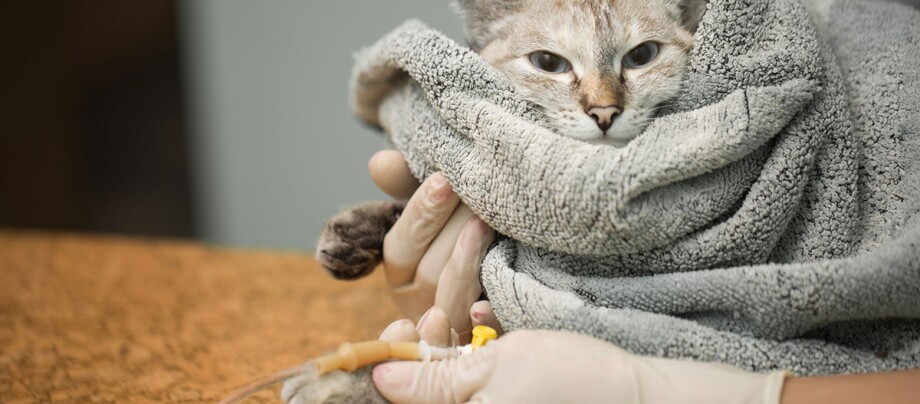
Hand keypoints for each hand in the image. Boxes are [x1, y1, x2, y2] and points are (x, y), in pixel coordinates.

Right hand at [369, 151, 501, 340]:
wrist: (518, 260)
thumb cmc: (466, 231)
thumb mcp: (437, 208)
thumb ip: (407, 184)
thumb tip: (381, 163)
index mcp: (403, 272)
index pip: (400, 246)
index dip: (421, 213)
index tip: (444, 179)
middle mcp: (422, 302)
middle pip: (428, 273)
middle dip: (452, 230)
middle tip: (479, 193)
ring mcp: (455, 324)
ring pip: (452, 301)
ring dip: (466, 262)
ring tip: (487, 223)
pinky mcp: (488, 337)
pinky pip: (484, 333)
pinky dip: (485, 319)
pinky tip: (487, 303)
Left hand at [374, 316, 787, 403]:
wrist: (636, 392)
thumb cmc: (566, 384)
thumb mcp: (489, 376)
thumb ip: (430, 381)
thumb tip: (379, 378)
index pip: (405, 398)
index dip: (394, 362)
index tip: (402, 327)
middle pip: (428, 386)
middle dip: (426, 345)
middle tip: (436, 315)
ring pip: (453, 376)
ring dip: (451, 340)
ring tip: (463, 314)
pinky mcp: (514, 397)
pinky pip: (480, 376)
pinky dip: (478, 349)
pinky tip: (487, 323)